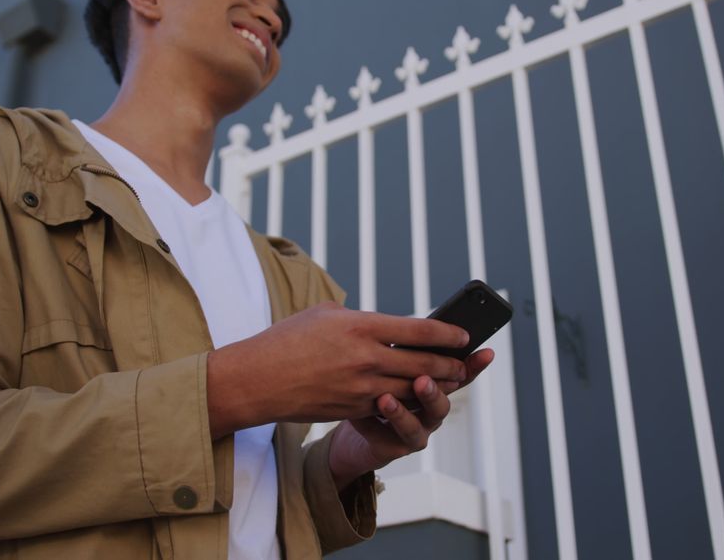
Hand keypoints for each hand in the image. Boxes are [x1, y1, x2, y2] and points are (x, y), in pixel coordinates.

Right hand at [205, 303, 471, 438]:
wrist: (257, 380)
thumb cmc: (288, 339)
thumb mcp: (325, 314)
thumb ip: (361, 318)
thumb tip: (388, 326)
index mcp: (361, 326)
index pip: (419, 330)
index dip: (448, 334)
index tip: (464, 335)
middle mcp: (366, 358)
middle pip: (424, 363)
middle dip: (450, 365)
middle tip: (465, 363)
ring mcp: (361, 387)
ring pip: (412, 389)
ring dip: (435, 386)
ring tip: (451, 381)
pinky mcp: (353, 409)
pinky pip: (390, 405)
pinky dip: (408, 400)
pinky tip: (418, 396)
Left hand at [328, 348, 494, 489]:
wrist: (350, 426)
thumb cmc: (370, 385)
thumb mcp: (385, 362)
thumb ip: (402, 349)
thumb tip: (406, 323)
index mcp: (434, 383)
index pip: (459, 371)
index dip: (474, 364)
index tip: (486, 352)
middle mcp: (431, 408)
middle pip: (444, 398)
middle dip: (434, 389)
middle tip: (422, 379)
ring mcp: (418, 429)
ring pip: (420, 424)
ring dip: (404, 411)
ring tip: (385, 398)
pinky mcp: (396, 446)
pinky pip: (392, 437)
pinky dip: (377, 422)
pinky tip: (363, 411)